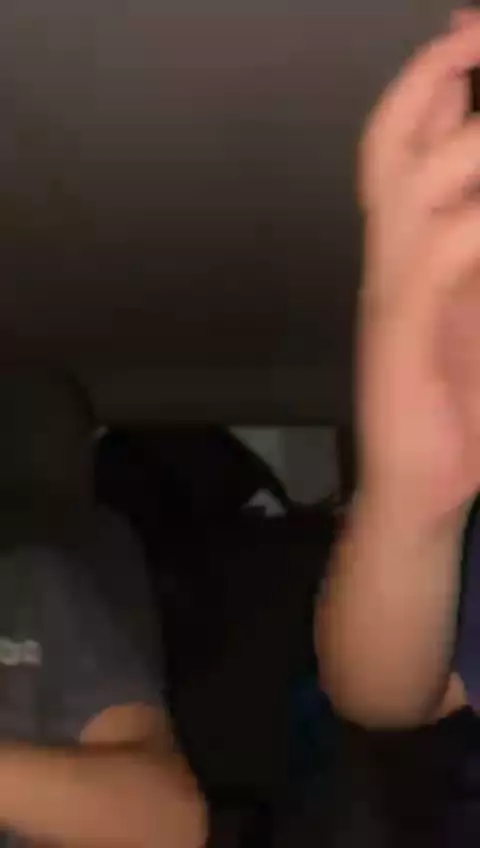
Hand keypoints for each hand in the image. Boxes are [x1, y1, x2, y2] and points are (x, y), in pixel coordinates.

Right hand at [358, 9, 479, 525]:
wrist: (420, 482)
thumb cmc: (460, 401)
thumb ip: (478, 251)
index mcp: (412, 247)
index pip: (408, 142)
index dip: (437, 77)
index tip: (471, 28)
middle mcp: (391, 256)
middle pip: (392, 144)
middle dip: (439, 76)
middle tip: (477, 28)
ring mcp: (389, 289)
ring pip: (414, 186)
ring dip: (469, 145)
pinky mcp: (396, 329)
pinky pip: (442, 253)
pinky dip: (475, 225)